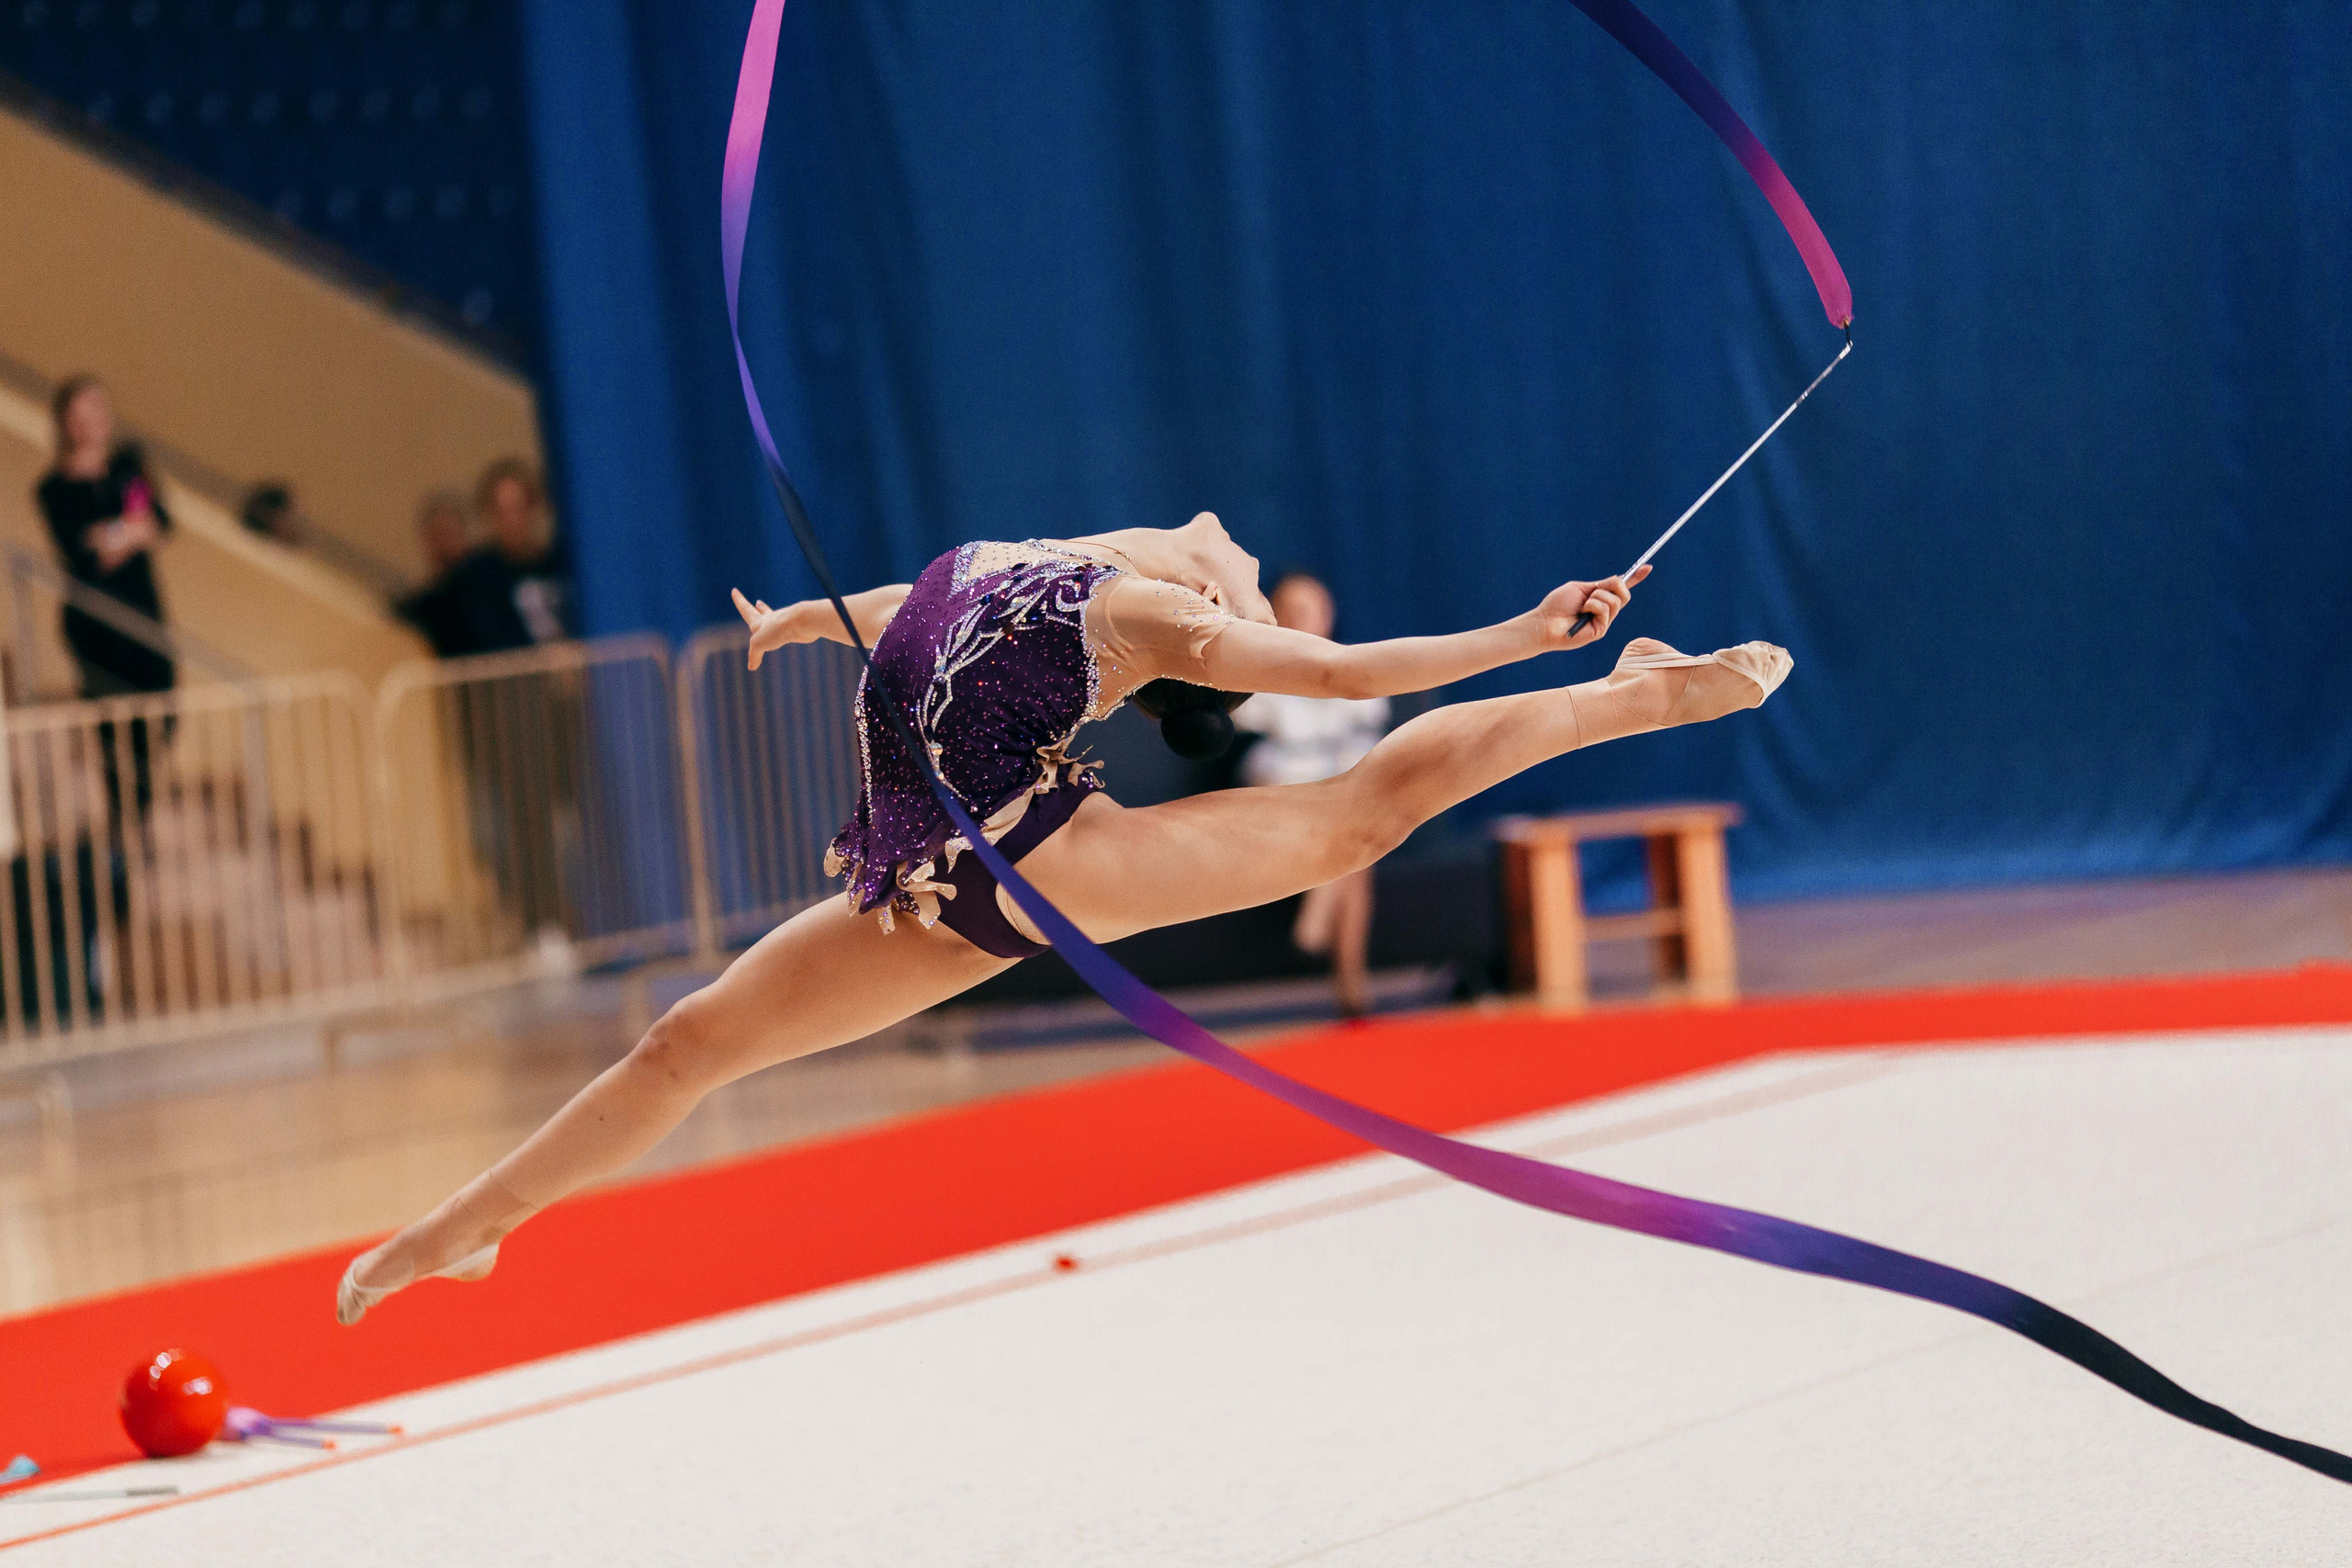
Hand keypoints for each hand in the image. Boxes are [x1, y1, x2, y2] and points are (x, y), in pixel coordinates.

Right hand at [732, 587, 810, 668]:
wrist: (802, 624)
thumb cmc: (778, 629)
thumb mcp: (759, 644)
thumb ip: (754, 655)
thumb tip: (751, 667)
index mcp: (759, 620)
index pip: (745, 609)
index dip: (739, 601)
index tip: (734, 590)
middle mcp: (771, 620)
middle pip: (763, 612)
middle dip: (758, 608)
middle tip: (758, 602)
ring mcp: (784, 624)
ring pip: (777, 621)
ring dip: (774, 619)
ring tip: (773, 618)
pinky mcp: (796, 630)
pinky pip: (789, 633)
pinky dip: (787, 634)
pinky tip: (792, 634)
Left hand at [1532, 564, 1649, 650]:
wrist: (1544, 622)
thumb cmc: (1557, 605)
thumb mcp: (1581, 588)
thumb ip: (1600, 585)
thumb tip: (1619, 578)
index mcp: (1599, 599)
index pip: (1621, 588)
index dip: (1635, 578)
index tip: (1648, 567)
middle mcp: (1604, 611)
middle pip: (1624, 593)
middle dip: (1613, 585)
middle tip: (1595, 590)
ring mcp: (1603, 621)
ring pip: (1616, 601)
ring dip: (1597, 597)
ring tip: (1582, 605)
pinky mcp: (1600, 630)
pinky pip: (1606, 609)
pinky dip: (1593, 605)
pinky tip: (1582, 611)